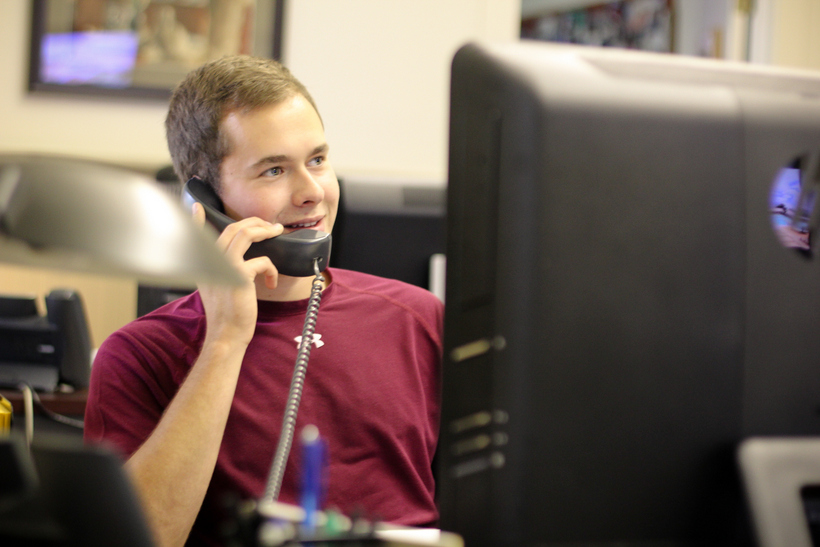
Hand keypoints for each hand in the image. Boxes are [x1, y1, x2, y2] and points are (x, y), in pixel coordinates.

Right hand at [192, 202, 282, 346]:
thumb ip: (220, 271)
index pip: (198, 235)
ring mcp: (224, 266)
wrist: (226, 334)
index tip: (196, 207)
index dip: (196, 220)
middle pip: (232, 229)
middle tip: (269, 225)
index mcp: (204, 264)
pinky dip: (271, 269)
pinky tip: (271, 281)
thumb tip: (233, 261)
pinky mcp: (239, 275)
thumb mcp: (217, 289)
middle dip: (253, 222)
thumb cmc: (227, 314)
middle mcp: (210, 261)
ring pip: (244, 234)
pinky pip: (261, 260)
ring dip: (264, 230)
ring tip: (277, 232)